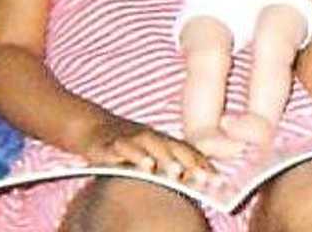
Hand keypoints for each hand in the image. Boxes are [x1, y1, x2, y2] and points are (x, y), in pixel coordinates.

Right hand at [81, 117, 217, 186]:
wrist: (94, 128)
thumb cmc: (127, 147)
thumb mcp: (149, 154)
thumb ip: (167, 165)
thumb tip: (190, 184)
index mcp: (162, 140)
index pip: (186, 152)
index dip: (202, 165)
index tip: (217, 180)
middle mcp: (151, 137)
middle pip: (173, 148)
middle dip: (189, 163)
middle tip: (203, 178)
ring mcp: (133, 138)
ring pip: (152, 146)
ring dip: (165, 158)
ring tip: (176, 172)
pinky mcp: (114, 143)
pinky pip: (126, 149)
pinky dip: (136, 156)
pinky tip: (145, 165)